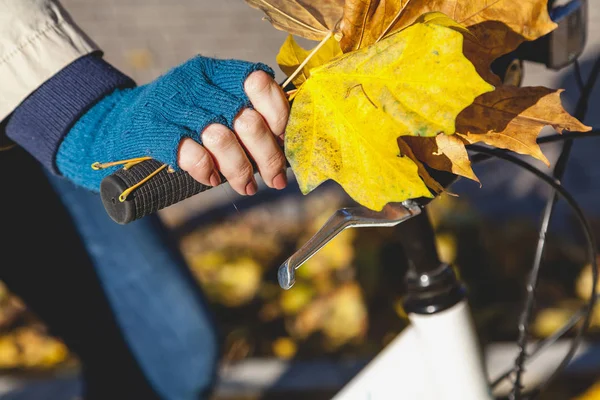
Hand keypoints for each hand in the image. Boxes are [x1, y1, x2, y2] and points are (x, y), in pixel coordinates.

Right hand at [56, 56, 289, 193]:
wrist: (119, 122)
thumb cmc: (179, 119)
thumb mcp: (212, 103)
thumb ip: (244, 114)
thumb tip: (286, 146)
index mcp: (217, 72)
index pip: (260, 82)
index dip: (279, 115)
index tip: (283, 141)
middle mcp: (196, 82)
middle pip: (246, 119)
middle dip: (268, 156)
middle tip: (274, 179)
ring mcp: (173, 104)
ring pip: (222, 138)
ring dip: (240, 170)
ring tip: (245, 186)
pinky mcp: (153, 130)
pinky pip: (191, 154)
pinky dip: (207, 171)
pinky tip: (212, 178)